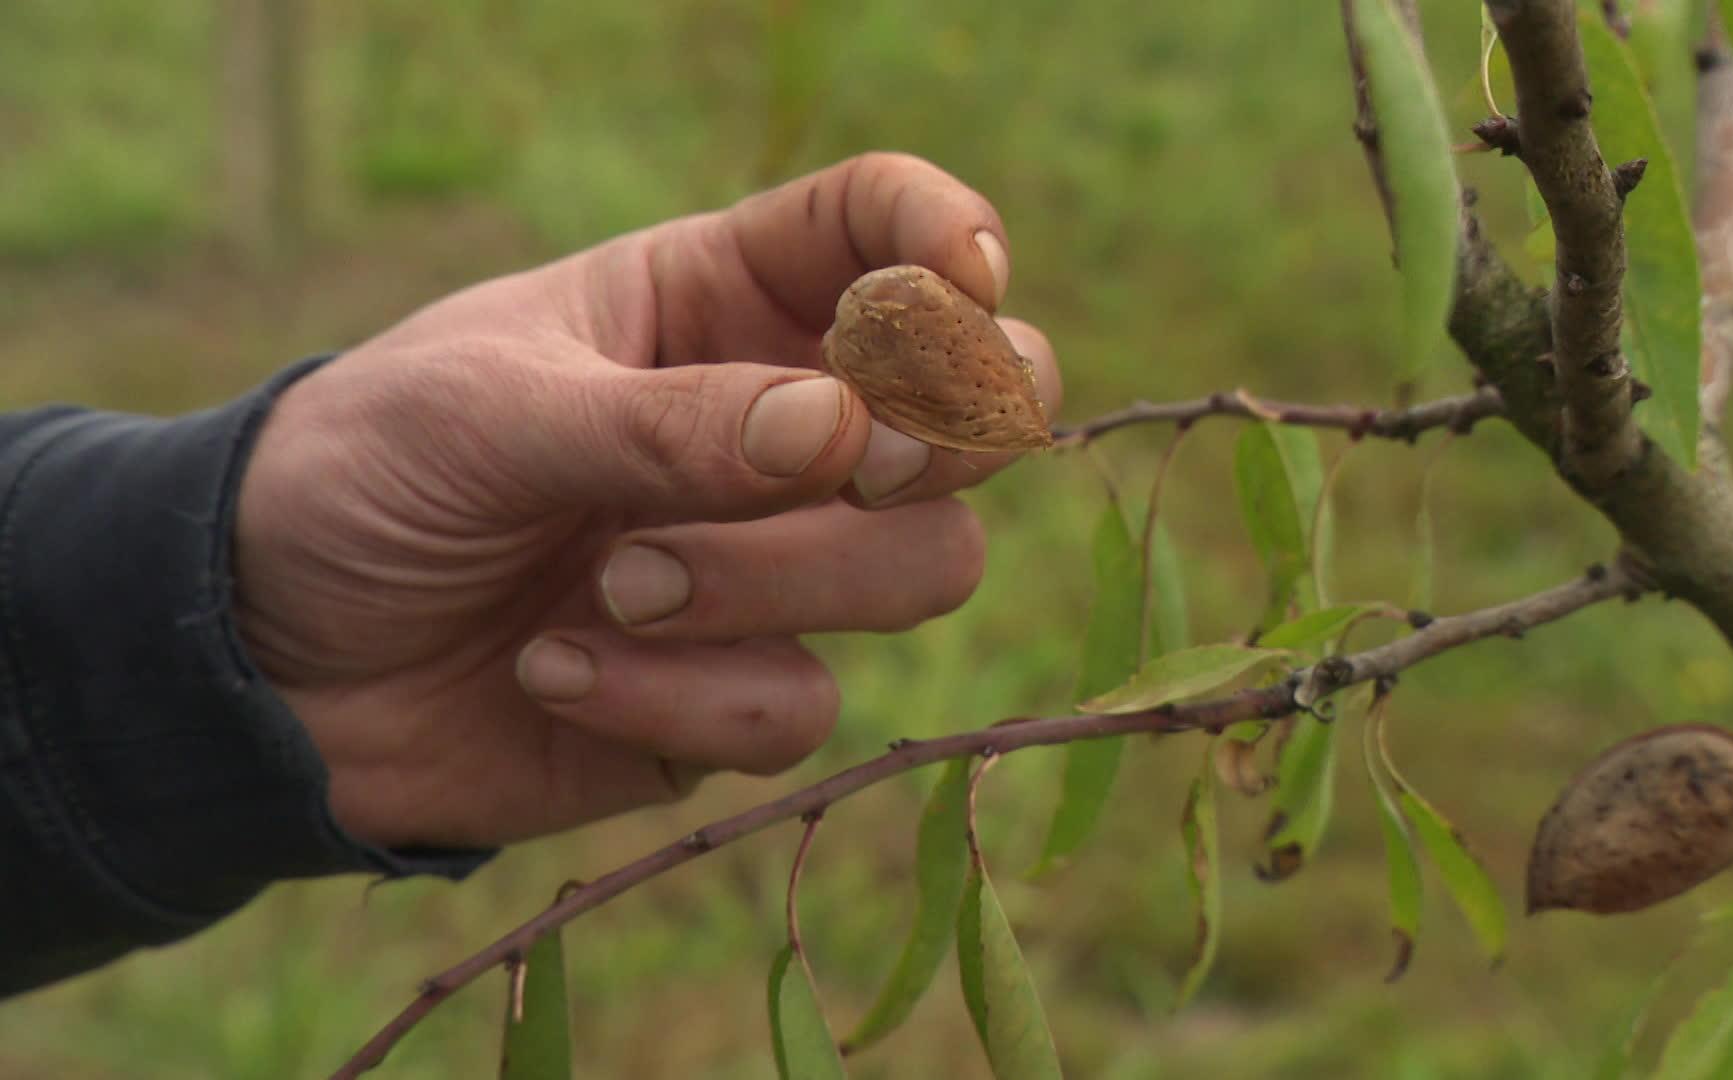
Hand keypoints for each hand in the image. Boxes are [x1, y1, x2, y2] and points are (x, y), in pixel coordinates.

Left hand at [232, 153, 1060, 849]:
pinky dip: (679, 698)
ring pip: (921, 568)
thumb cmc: (367, 475)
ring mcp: (774, 567)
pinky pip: (799, 707)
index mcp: (717, 303)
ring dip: (773, 581)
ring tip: (610, 588)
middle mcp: (776, 427)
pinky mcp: (741, 696)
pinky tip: (551, 673)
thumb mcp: (487, 411)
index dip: (949, 238)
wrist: (267, 660)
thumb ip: (664, 421)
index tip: (965, 279)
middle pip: (971, 416)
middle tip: (856, 464)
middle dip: (947, 437)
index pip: (879, 234)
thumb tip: (847, 430)